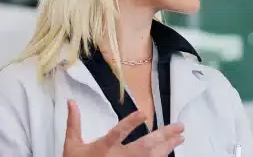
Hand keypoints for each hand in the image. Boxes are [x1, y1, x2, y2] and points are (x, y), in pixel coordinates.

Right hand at [61, 100, 184, 156]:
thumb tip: (72, 101)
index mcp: (103, 147)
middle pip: (144, 146)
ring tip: (180, 138)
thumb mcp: (72, 145)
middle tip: (180, 127)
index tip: (143, 113)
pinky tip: (169, 153)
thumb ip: (74, 123)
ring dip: (167, 147)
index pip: (118, 133)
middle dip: (163, 136)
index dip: (130, 123)